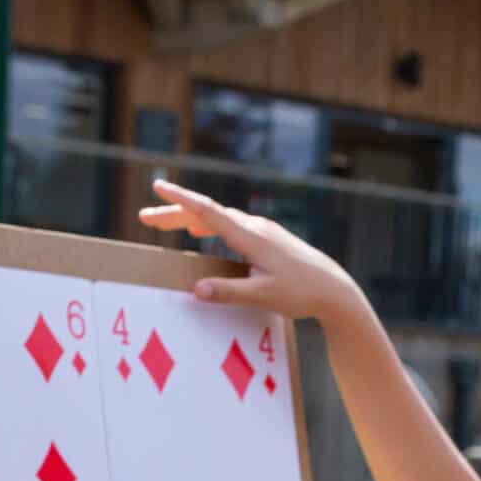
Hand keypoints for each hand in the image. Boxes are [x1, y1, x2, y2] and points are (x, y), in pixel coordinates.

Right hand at [138, 181, 367, 327]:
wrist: (335, 290)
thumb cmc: (302, 293)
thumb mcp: (263, 296)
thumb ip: (229, 292)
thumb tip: (196, 290)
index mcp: (250, 236)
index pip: (208, 212)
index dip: (181, 199)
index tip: (158, 184)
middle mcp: (254, 227)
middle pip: (207, 214)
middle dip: (174, 212)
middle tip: (145, 216)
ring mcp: (262, 231)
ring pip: (218, 219)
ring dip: (189, 220)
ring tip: (163, 223)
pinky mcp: (268, 239)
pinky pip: (230, 226)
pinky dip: (208, 226)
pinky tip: (200, 232)